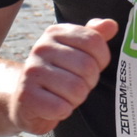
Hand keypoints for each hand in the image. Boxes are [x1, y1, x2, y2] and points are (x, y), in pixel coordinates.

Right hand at [7, 18, 118, 134]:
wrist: (25, 100)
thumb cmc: (59, 74)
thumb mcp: (77, 51)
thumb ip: (95, 36)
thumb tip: (112, 24)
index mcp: (55, 33)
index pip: (94, 41)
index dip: (101, 59)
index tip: (92, 66)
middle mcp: (41, 48)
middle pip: (88, 66)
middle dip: (89, 82)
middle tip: (77, 85)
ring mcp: (32, 71)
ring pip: (77, 89)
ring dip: (77, 98)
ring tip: (65, 96)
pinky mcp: (26, 96)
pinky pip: (61, 107)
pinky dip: (64, 111)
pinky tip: (54, 106)